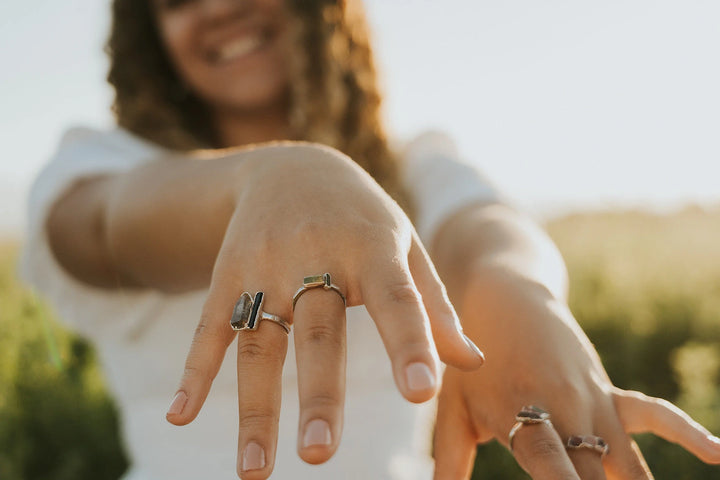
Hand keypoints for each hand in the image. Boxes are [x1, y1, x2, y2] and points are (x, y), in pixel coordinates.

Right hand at [163, 143, 484, 478]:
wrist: (291, 167)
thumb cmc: (362, 216)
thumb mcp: (404, 244)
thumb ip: (434, 303)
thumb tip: (470, 362)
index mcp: (372, 246)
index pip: (396, 298)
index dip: (410, 342)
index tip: (422, 393)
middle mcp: (315, 255)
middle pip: (318, 330)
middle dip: (318, 392)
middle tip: (319, 453)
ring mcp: (265, 264)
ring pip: (259, 340)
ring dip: (255, 406)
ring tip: (255, 469)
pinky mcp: (229, 272)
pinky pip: (210, 325)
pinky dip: (195, 370)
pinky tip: (182, 415)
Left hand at [432, 269, 719, 478]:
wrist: (503, 295)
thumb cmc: (468, 362)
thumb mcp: (450, 410)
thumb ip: (446, 463)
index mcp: (519, 416)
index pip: (553, 473)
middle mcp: (563, 409)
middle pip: (594, 477)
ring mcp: (592, 399)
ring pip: (627, 464)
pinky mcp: (609, 391)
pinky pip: (655, 415)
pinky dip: (689, 435)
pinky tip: (718, 454)